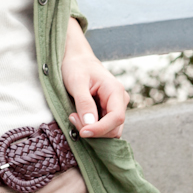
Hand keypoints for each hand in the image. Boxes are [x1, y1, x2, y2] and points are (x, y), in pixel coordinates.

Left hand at [60, 17, 129, 138]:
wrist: (78, 60)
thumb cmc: (77, 67)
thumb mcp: (77, 82)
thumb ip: (84, 103)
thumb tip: (90, 124)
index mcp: (115, 90)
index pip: (116, 118)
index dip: (101, 129)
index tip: (83, 132)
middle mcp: (120, 100)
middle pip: (114, 128)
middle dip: (94, 130)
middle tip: (72, 118)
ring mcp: (116, 106)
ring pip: (110, 130)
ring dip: (93, 130)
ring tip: (74, 116)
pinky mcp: (109, 111)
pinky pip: (104, 126)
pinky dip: (92, 127)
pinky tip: (79, 117)